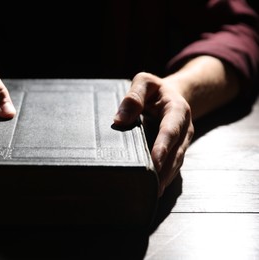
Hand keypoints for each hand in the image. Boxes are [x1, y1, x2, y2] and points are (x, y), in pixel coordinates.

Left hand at [114, 72, 193, 195]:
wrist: (174, 94)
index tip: (154, 163)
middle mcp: (184, 129)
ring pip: (176, 163)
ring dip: (165, 178)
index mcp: (177, 110)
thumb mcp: (144, 82)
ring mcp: (183, 142)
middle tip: (151, 186)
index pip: (171, 131)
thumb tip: (119, 120)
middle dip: (164, 170)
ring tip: (152, 193)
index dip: (163, 147)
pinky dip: (165, 178)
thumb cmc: (155, 89)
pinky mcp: (177, 150)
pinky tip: (155, 190)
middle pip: (175, 152)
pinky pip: (173, 166)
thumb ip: (133, 96)